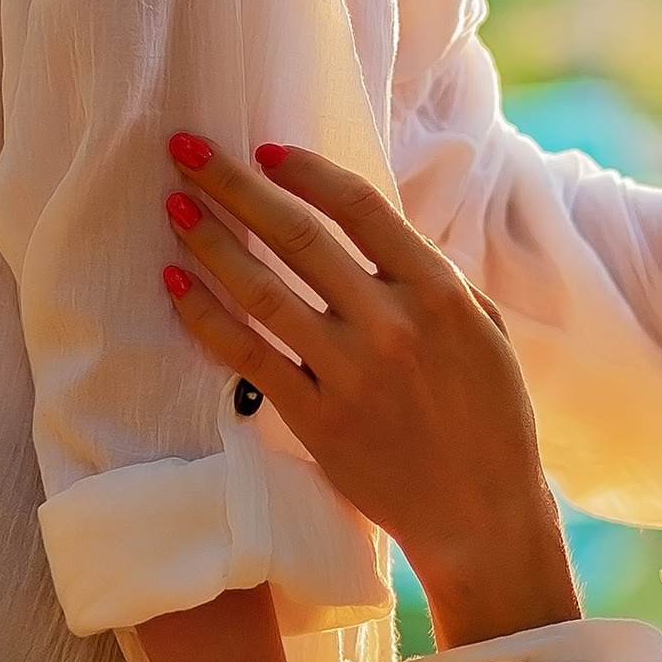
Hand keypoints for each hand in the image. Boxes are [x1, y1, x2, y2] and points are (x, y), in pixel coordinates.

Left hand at [159, 137, 581, 652]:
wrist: (481, 512)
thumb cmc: (488, 415)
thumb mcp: (481, 330)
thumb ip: (429, 279)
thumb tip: (368, 230)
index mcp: (438, 292)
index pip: (359, 208)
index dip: (306, 171)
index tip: (265, 150)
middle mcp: (390, 325)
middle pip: (298, 237)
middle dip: (233, 186)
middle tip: (187, 150)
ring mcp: (349, 374)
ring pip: (262, 292)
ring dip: (211, 243)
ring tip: (173, 209)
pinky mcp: (316, 420)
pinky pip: (247, 357)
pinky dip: (207, 317)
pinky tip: (177, 285)